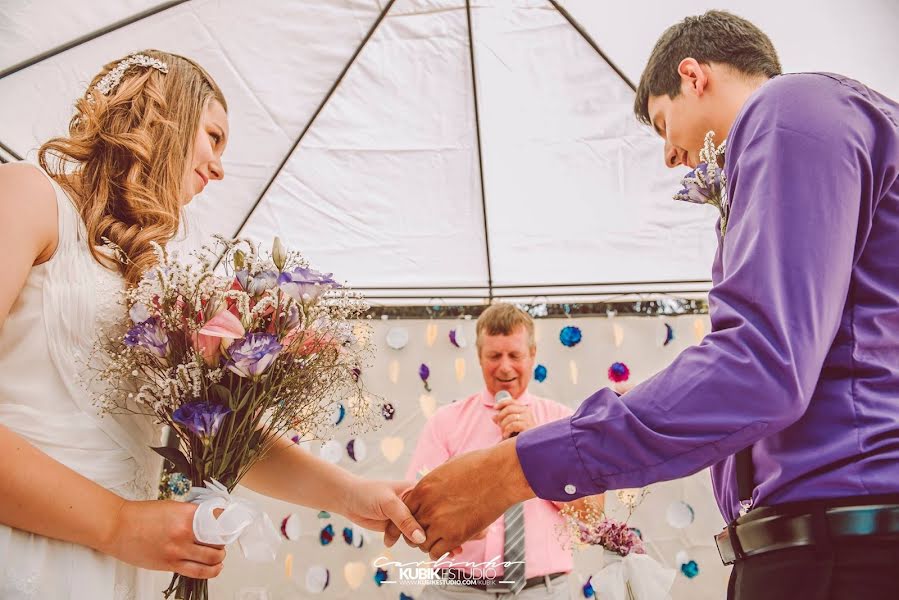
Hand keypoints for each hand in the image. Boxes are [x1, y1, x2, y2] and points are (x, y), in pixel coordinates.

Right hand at [102, 500, 225, 578]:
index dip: (227, 522)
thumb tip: (209, 518)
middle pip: (218, 539)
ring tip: (219, 554)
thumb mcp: (172, 507)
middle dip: (224, 541)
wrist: (118, 527)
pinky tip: (215, 568)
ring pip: (212, 558)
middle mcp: (184, 532)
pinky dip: (211, 571)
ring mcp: (177, 550)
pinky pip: (197, 571)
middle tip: (223, 540)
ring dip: (219, 557)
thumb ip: (190, 514)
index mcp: (186, 514)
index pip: (219, 518)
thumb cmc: (140, 516)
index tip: (229, 523)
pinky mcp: (170, 564)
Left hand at [340, 478, 426, 544]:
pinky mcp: (399, 526)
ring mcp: (407, 515)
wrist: (348, 499)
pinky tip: (389, 540)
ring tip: (393, 535)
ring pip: (417, 532)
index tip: (426, 529)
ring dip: (408, 538)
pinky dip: (399, 540)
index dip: (432, 518)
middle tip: (405, 534)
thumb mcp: (389, 504)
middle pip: (427, 522)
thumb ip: (405, 520)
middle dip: (418, 531)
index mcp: (417, 490)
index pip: (433, 506)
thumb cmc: (368, 494)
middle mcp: (415, 502)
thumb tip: (421, 538)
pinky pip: (406, 537)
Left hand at [383, 439, 533, 558]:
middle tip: (426, 534)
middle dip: (416, 532)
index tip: (416, 521)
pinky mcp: (456, 535)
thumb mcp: (447, 469)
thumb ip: (433, 483)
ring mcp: (440, 522)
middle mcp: (428, 506)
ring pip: (422, 543)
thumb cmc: (479, 466)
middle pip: (410, 528)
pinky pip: (436, 552)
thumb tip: (430, 489)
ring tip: (438, 540)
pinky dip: (439, 552)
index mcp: (423, 487)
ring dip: (428, 543)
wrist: (500, 474)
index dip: (409, 517)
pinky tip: (447, 548)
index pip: (404, 510)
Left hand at [492, 401, 536, 437]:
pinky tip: (506, 435)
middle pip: (509, 408)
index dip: (502, 403)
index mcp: (524, 409)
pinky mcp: (528, 427)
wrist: (527, 446)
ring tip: (503, 433)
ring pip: (510, 417)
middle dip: (501, 416)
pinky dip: (507, 430)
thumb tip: (493, 417)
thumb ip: (502, 420)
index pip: (512, 402)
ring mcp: (529, 419)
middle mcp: (527, 412)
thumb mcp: (509, 426)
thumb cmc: (518, 436)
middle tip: (499, 425)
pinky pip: (513, 425)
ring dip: (503, 425)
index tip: (494, 408)